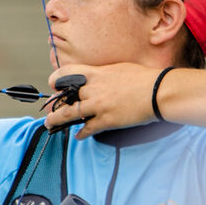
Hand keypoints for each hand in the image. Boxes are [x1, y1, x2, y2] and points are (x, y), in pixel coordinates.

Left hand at [45, 63, 162, 138]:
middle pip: (65, 96)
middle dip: (53, 104)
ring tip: (49, 124)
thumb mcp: (119, 68)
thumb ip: (104, 74)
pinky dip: (81, 133)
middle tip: (47, 109)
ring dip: (57, 120)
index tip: (55, 84)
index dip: (57, 79)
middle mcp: (94, 89)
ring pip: (69, 113)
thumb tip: (98, 77)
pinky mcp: (107, 120)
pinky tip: (78, 136)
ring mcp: (99, 105)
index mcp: (96, 73)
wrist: (157, 91)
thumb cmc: (143, 78)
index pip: (67, 72)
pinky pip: (88, 128)